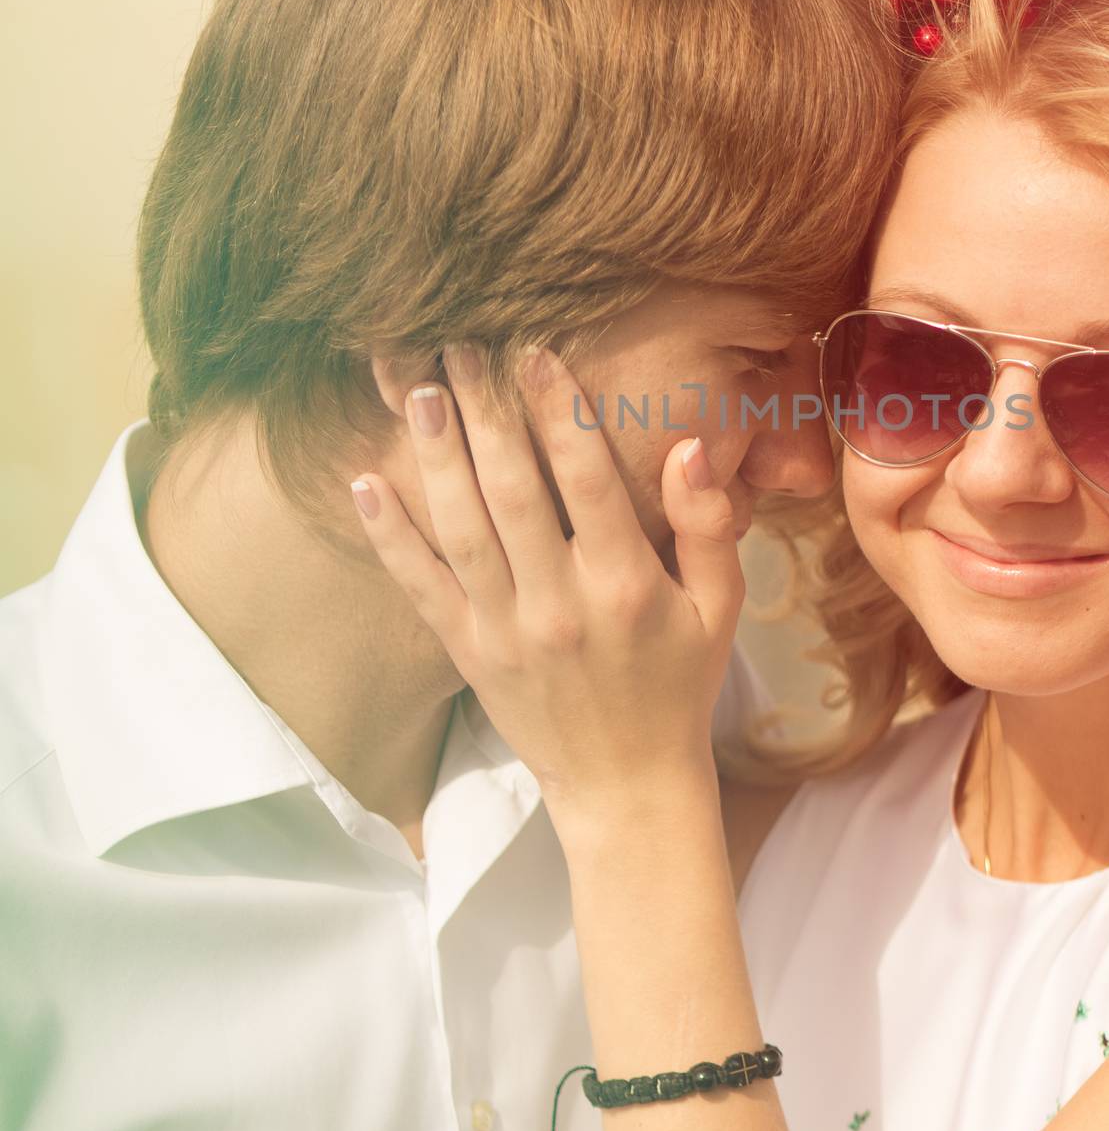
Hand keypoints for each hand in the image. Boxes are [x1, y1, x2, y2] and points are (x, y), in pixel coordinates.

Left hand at [350, 343, 745, 831]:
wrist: (627, 785)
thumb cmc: (680, 685)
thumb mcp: (720, 608)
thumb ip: (709, 526)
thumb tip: (689, 446)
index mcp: (626, 585)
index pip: (588, 479)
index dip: (560, 410)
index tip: (535, 351)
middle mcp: (560, 603)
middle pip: (513, 491)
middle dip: (485, 412)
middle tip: (460, 345)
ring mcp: (507, 631)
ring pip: (462, 529)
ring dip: (437, 456)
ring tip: (420, 390)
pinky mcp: (469, 654)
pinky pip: (421, 588)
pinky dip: (390, 536)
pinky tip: (365, 482)